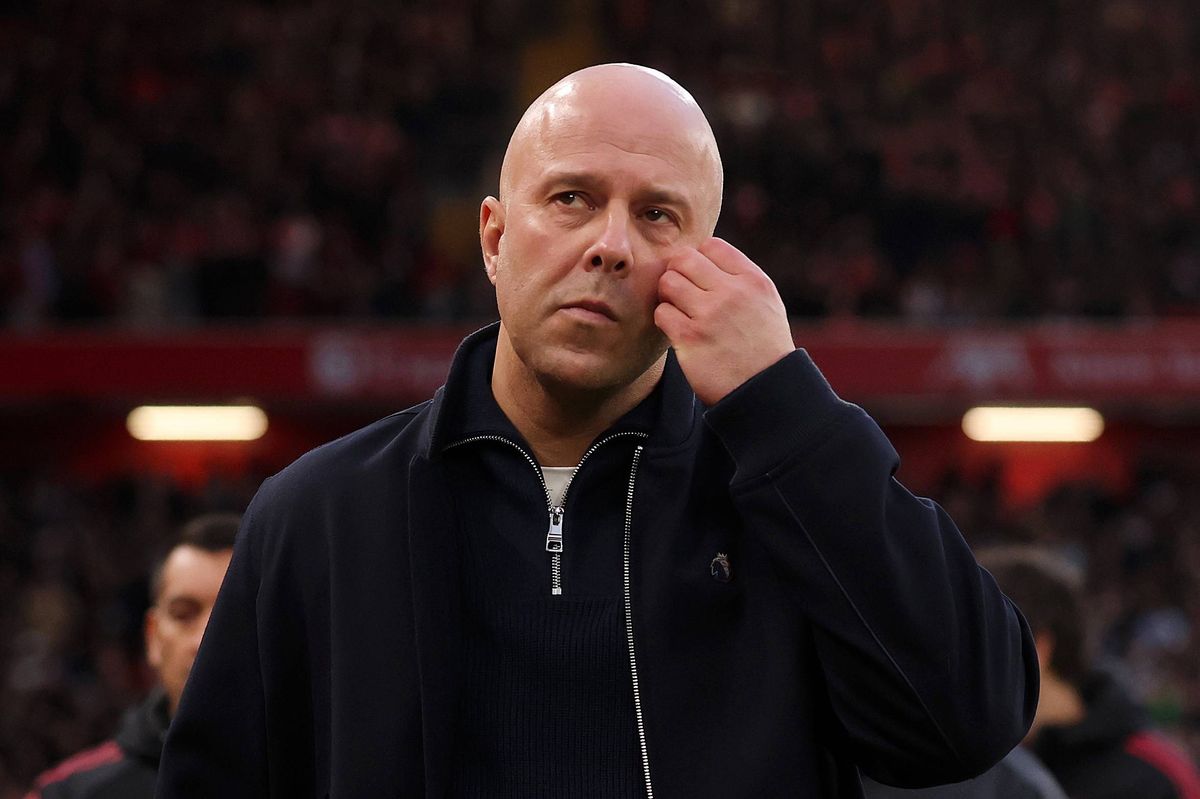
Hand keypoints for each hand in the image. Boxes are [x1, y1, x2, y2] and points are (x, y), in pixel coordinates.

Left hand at [655, 237, 794, 404]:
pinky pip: (661, 312)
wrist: (765, 390)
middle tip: (682, 293)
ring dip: (669, 296)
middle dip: (678, 273)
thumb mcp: (765, 303)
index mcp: (752, 280)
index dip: (699, 259)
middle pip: (683, 258)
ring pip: (668, 282)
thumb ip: (739, 278)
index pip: (711, 245)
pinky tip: (678, 330)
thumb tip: (704, 257)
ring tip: (680, 311)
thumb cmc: (763, 347)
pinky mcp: (690, 338)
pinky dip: (665, 320)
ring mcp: (710, 315)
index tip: (699, 278)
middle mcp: (732, 293)